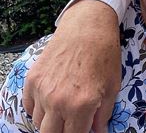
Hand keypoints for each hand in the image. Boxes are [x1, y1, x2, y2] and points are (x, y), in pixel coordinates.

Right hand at [22, 0, 120, 132]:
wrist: (88, 26)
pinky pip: (30, 106)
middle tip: (73, 123)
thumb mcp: (112, 86)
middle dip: (62, 132)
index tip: (83, 128)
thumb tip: (98, 131)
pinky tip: (53, 99)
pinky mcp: (32, 80)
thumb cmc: (105, 54)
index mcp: (81, 105)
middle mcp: (58, 101)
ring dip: (51, 121)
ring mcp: (42, 90)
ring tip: (65, 109)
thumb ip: (104, 114)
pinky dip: (39, 108)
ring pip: (39, 122)